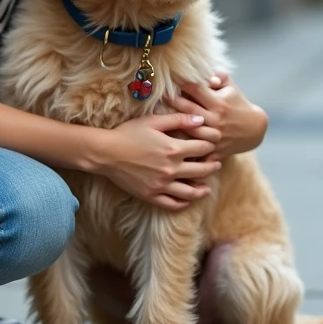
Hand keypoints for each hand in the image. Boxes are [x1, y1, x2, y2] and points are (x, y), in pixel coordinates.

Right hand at [90, 113, 222, 210]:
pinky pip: (172, 204)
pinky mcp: (151, 195)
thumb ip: (179, 119)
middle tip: (216, 164)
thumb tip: (200, 120)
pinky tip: (187, 200)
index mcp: (173, 149)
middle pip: (201, 171)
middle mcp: (171, 169)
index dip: (210, 145)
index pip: (202, 148)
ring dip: (202, 190)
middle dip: (212, 167)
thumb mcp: (153, 121)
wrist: (105, 153)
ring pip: (190, 192)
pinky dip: (182, 203)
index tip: (213, 145)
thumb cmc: (128, 133)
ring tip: (207, 188)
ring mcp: (161, 185)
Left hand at [166, 73, 267, 160]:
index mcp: (219, 102)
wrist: (254, 130)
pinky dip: (186, 152)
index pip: (196, 90)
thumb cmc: (238, 104)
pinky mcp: (215, 151)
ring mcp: (215, 136)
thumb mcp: (232, 88)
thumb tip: (206, 74)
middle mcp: (216, 119)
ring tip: (157, 120)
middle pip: (189, 109)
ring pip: (190, 131)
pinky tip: (170, 148)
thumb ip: (219, 76)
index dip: (182, 83)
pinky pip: (198, 153)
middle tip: (157, 97)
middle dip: (172, 101)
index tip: (168, 79)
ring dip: (174, 125)